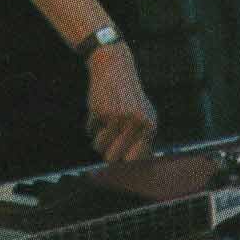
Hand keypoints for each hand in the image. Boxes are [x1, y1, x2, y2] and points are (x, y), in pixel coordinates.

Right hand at [85, 40, 157, 162]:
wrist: (116, 69)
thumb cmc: (131, 99)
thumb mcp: (144, 115)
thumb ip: (143, 140)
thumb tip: (138, 166)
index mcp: (149, 126)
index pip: (136, 159)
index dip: (125, 167)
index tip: (119, 170)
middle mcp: (135, 122)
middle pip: (114, 158)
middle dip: (108, 157)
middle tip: (108, 151)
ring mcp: (117, 116)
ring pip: (99, 146)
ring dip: (98, 141)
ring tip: (105, 128)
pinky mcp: (99, 111)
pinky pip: (90, 130)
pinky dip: (91, 125)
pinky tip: (99, 111)